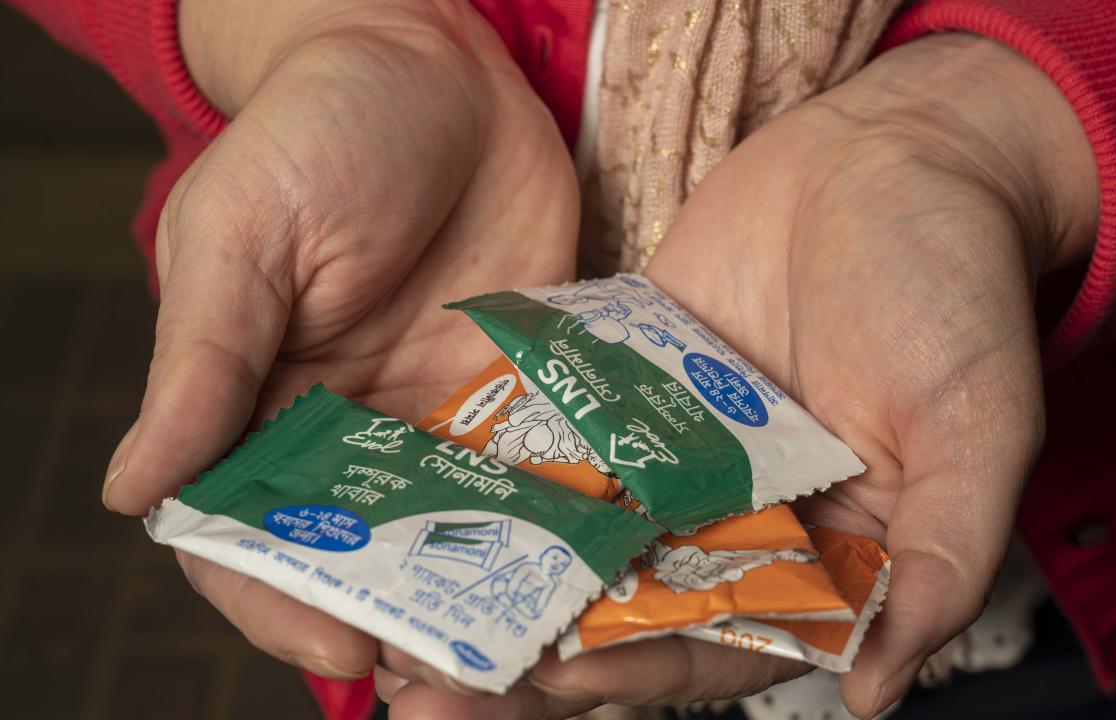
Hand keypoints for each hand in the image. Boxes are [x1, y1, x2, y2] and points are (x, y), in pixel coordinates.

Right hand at [103, 0, 577, 681]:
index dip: (288, 601)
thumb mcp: (242, 237)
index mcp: (257, 405)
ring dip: (487, 590)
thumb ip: (202, 365)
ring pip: (456, 531)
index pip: (254, 534)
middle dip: (404, 618)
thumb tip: (132, 492)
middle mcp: (349, 427)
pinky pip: (534, 468)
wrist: (439, 67)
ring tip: (532, 648)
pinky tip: (590, 563)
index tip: (345, 648)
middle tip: (458, 676)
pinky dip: (555, 520)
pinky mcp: (517, 385)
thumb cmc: (320, 130)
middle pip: (367, 554)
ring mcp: (439, 413)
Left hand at [384, 33, 1096, 717]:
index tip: (554, 677)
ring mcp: (673, 452)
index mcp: (820, 554)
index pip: (720, 642)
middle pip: (623, 608)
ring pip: (575, 535)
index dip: (639, 670)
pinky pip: (557, 436)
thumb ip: (941, 560)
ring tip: (394, 607)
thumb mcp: (978, 430)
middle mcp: (736, 518)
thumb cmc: (957, 290)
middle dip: (530, 649)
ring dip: (493, 574)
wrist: (897, 155)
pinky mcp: (627, 385)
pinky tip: (419, 487)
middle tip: (427, 683)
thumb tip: (878, 691)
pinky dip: (496, 467)